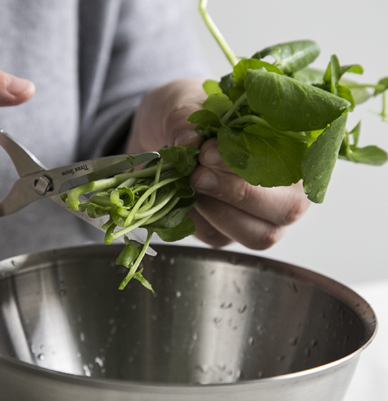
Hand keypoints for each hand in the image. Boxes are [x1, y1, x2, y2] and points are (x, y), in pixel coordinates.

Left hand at [126, 78, 308, 248]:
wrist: (162, 135)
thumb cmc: (191, 115)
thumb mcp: (185, 103)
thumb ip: (186, 120)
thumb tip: (188, 141)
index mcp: (292, 147)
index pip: (296, 164)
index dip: (257, 162)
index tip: (208, 151)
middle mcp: (286, 187)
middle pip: (288, 208)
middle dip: (239, 192)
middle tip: (198, 174)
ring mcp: (260, 217)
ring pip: (259, 235)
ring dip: (219, 211)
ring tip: (190, 183)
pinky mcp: (228, 234)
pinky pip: (220, 238)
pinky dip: (197, 220)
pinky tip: (182, 196)